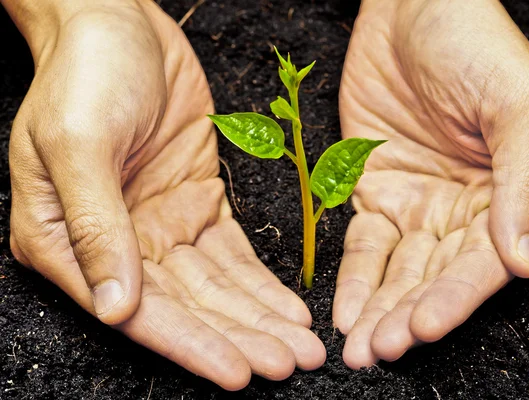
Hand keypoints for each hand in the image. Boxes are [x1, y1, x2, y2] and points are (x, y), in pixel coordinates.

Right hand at [7, 0, 324, 388]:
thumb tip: (115, 306)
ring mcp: (160, 226)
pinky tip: (288, 309)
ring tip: (300, 347)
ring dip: (259, 319)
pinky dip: (261, 285)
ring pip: (217, 288)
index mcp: (68, 238)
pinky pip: (232, 256)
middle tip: (290, 363)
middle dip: (240, 338)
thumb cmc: (85, 73)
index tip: (239, 371)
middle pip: (186, 308)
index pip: (136, 310)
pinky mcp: (195, 204)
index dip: (191, 343)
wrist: (118, 24)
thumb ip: (95, 226)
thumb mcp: (78, 142)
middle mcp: (117, 244)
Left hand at [333, 0, 528, 368]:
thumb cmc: (476, 43)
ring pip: (398, 271)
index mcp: (514, 195)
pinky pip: (363, 244)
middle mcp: (467, 210)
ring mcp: (419, 204)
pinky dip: (354, 278)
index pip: (485, 263)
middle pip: (437, 277)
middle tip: (379, 351)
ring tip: (359, 346)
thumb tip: (523, 261)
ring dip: (379, 309)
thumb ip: (524, 181)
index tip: (423, 327)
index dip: (456, 298)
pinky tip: (344, 311)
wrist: (413, 7)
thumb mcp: (517, 103)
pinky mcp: (375, 193)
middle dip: (408, 316)